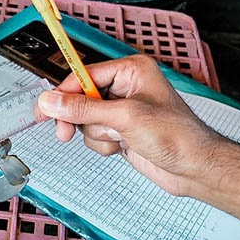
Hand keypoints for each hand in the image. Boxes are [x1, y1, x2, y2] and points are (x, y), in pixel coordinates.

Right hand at [36, 55, 239, 238]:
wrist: (194, 168)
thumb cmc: (175, 136)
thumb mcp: (124, 118)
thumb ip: (83, 109)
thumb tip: (50, 101)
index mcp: (131, 71)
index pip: (85, 75)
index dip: (64, 93)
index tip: (45, 110)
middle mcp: (126, 87)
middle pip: (80, 98)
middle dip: (78, 118)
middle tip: (64, 133)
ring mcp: (123, 111)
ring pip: (86, 120)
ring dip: (96, 134)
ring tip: (117, 140)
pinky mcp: (121, 132)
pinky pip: (95, 135)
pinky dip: (102, 144)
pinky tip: (121, 148)